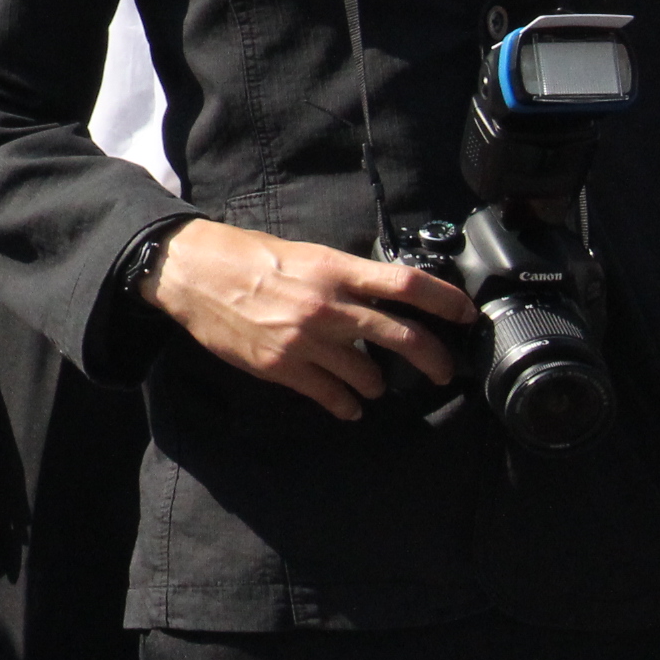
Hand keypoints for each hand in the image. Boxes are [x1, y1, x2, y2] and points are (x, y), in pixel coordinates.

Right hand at [144, 218, 470, 419]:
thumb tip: (382, 298)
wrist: (192, 272)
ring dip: (377, 384)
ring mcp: (306, 340)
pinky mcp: (282, 366)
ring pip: (370, 376)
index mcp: (335, 270)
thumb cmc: (246, 255)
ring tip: (372, 384)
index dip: (447, 301)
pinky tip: (347, 405)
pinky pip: (332, 396)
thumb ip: (343, 277)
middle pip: (406, 338)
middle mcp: (328, 305)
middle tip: (443, 371)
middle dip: (435, 360)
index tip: (467, 315)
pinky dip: (346, 405)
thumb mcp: (304, 253)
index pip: (408, 284)